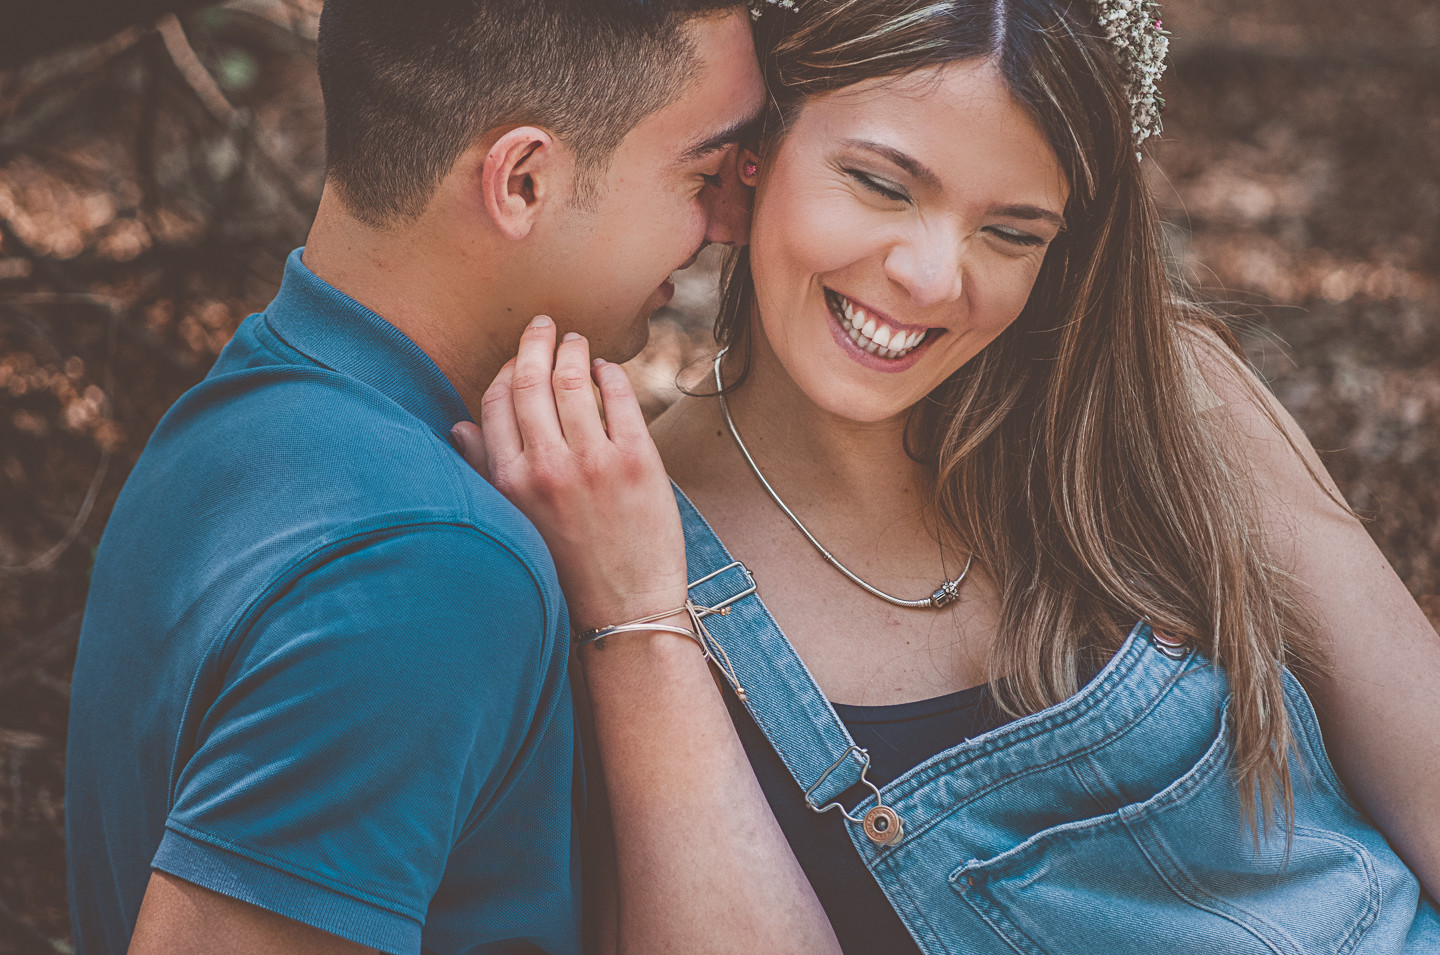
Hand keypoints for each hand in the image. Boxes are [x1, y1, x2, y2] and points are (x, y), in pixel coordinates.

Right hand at [451, 316, 687, 631]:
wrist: (625, 611)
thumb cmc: (568, 570)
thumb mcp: (515, 524)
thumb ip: (484, 472)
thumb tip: (458, 426)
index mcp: (509, 482)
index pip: (496, 403)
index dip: (507, 371)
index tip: (519, 357)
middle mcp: (546, 468)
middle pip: (532, 381)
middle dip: (536, 344)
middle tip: (545, 326)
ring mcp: (593, 462)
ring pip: (574, 381)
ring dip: (574, 351)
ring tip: (577, 341)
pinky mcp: (637, 462)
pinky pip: (619, 399)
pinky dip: (610, 375)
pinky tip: (606, 370)